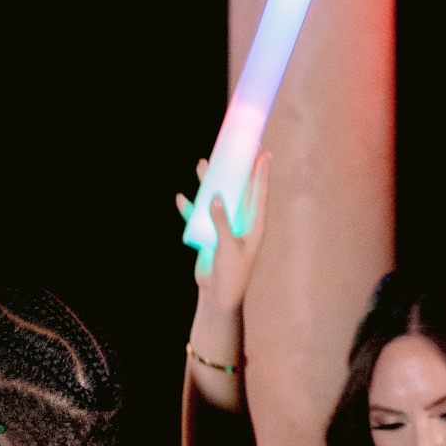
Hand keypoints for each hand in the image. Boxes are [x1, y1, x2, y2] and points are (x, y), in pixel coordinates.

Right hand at [177, 150, 269, 298]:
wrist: (218, 297)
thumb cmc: (231, 274)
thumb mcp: (228, 247)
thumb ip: (222, 221)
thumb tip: (214, 195)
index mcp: (254, 224)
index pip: (258, 192)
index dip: (261, 172)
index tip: (263, 152)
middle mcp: (240, 222)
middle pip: (238, 189)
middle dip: (235, 169)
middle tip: (235, 148)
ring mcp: (224, 227)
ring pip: (217, 199)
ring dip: (210, 183)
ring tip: (204, 164)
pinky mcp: (208, 236)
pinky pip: (198, 217)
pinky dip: (190, 208)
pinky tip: (182, 199)